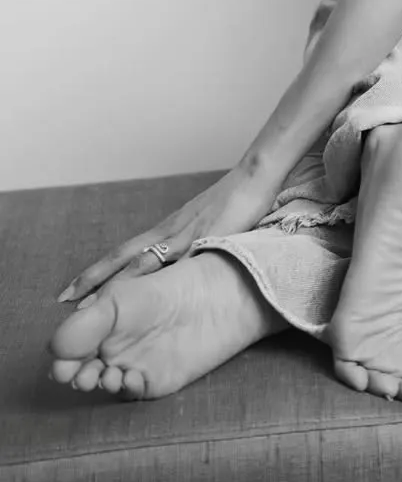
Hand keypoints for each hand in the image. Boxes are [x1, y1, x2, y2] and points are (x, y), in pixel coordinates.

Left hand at [56, 166, 279, 305]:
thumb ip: (191, 242)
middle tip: (66, 300)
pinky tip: (147, 298)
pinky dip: (159, 281)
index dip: (99, 272)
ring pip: (143, 262)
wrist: (255, 176)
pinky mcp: (206, 239)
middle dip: (95, 280)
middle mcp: (170, 231)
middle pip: (124, 258)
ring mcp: (187, 236)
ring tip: (92, 306)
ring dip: (117, 285)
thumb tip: (181, 263)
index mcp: (168, 229)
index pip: (125, 253)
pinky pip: (178, 263)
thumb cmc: (235, 198)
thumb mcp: (205, 222)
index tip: (74, 291)